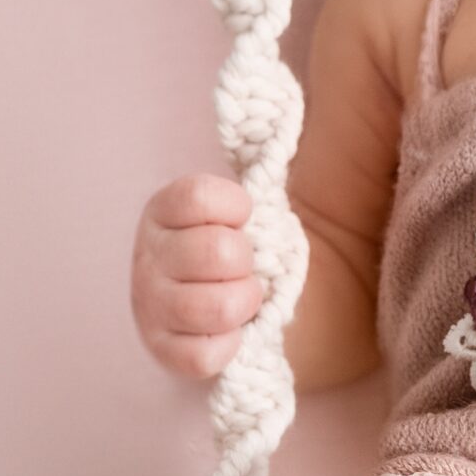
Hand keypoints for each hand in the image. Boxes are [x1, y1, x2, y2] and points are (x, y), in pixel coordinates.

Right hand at [131, 172, 265, 379]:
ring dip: (244, 303)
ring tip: (243, 298)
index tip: (244, 216)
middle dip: (247, 261)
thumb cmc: (238, 247)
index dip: (236, 208)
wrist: (219, 303)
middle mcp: (148, 256)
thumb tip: (327, 120)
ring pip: (215, 307)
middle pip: (216, 253)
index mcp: (164, 210)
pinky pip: (204, 355)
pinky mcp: (162, 351)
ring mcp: (150, 305)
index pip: (200, 197)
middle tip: (245, 266)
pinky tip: (231, 331)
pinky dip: (230, 345)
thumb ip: (264, 179)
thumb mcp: (243, 207)